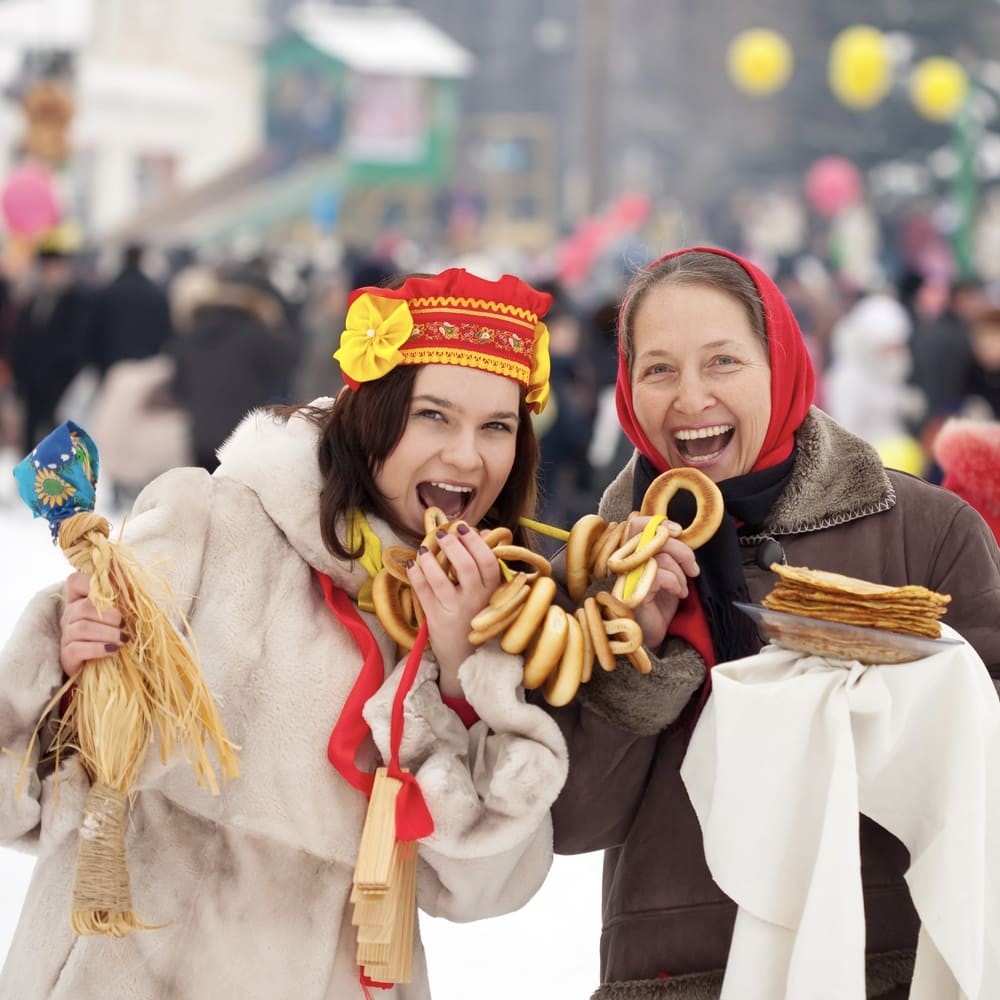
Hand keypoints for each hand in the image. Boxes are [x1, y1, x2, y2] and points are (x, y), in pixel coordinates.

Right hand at [59, 572, 123, 678]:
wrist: (111, 665)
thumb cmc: (117, 631)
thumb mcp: (123, 609)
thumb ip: (122, 590)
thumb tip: (120, 564)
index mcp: (81, 599)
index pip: (75, 580)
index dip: (91, 583)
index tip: (112, 595)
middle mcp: (69, 615)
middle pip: (85, 607)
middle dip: (111, 616)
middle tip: (124, 625)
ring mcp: (66, 635)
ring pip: (82, 628)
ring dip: (109, 634)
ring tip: (123, 640)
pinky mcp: (67, 656)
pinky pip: (78, 648)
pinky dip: (99, 649)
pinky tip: (113, 650)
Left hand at [406, 524, 501, 697]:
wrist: (465, 658)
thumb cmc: (477, 617)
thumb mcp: (488, 593)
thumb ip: (485, 564)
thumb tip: (482, 531)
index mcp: (492, 592)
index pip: (488, 561)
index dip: (475, 541)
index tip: (463, 528)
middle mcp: (475, 601)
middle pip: (466, 567)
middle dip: (453, 546)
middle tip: (442, 533)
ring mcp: (455, 611)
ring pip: (441, 581)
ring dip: (430, 561)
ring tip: (424, 549)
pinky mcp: (436, 621)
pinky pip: (423, 594)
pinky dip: (416, 576)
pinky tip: (412, 565)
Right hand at [623, 517, 700, 650]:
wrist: (653, 638)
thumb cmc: (658, 605)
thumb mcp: (666, 574)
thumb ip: (667, 554)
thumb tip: (678, 534)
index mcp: (630, 554)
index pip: (635, 524)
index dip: (657, 522)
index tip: (678, 531)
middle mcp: (624, 562)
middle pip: (651, 536)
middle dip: (680, 549)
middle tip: (692, 568)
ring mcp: (625, 576)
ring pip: (660, 555)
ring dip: (680, 572)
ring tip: (683, 588)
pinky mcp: (631, 591)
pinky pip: (659, 574)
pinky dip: (675, 582)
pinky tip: (678, 594)